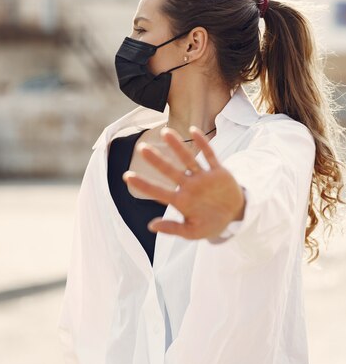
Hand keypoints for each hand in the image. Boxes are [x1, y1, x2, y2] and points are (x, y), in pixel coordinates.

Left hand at [123, 125, 245, 239]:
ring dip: (177, 146)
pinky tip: (194, 131)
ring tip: (165, 132)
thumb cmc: (211, 224)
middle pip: (170, 170)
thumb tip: (151, 226)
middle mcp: (189, 186)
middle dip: (157, 160)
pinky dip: (203, 144)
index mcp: (181, 201)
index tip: (127, 177)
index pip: (159, 192)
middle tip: (142, 148)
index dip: (144, 185)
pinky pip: (210, 156)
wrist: (235, 216)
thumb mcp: (192, 232)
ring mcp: (203, 178)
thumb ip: (173, 229)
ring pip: (188, 159)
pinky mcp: (218, 172)